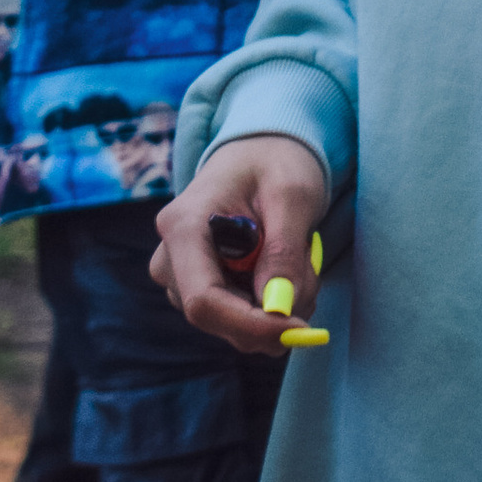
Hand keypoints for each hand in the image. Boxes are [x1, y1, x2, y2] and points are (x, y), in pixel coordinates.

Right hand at [150, 135, 329, 355]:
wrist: (258, 152)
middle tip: (312, 271)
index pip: (203, 301)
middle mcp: (170, 258)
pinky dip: (272, 303)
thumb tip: (278, 308)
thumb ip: (284, 251)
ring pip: (235, 323)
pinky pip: (239, 318)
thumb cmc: (273, 163)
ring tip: (298, 254)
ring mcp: (181, 277)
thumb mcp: (291, 194)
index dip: (251, 325)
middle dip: (274, 311)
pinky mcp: (200, 287)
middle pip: (219, 319)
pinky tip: (283, 265)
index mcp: (182, 226)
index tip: (298, 329)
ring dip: (279, 304)